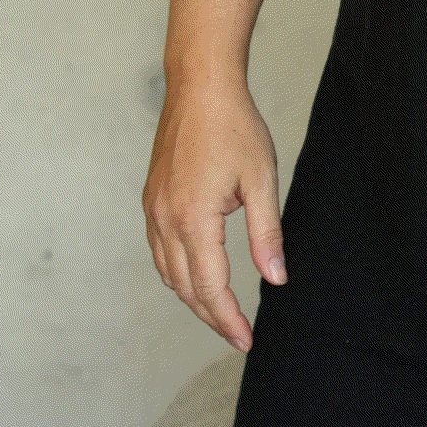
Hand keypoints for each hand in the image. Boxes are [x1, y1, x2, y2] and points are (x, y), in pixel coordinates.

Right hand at [141, 70, 286, 351]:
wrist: (200, 86)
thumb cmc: (234, 126)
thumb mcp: (261, 180)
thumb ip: (266, 234)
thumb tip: (275, 279)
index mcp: (193, 220)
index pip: (210, 288)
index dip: (228, 319)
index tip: (246, 340)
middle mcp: (165, 220)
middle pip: (185, 288)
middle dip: (211, 316)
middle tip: (237, 333)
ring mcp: (153, 210)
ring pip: (167, 273)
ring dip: (192, 297)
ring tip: (220, 311)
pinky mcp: (151, 199)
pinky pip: (159, 251)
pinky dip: (177, 272)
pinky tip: (196, 274)